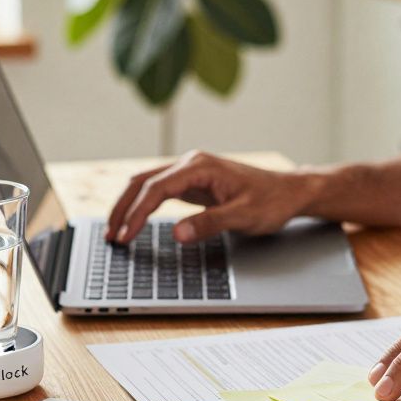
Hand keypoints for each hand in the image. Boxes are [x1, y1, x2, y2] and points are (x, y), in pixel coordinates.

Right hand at [106, 150, 314, 243]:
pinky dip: (142, 205)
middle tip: (110, 236)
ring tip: (115, 231)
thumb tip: (178, 233)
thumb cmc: (271, 202)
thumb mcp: (243, 217)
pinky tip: (135, 221)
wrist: (289, 192)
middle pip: (142, 182)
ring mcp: (190, 172)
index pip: (156, 189)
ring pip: (146, 184)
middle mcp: (191, 164)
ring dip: (128, 206)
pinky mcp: (192, 183)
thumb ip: (210, 224)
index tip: (126, 235)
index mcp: (200, 167)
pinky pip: (158, 191)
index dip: (137, 213)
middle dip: (123, 208)